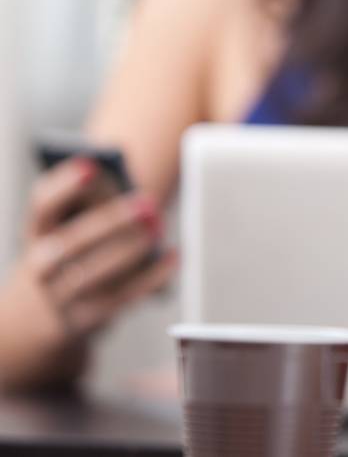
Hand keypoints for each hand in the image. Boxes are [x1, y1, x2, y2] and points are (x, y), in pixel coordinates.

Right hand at [4, 157, 176, 343]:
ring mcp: (60, 296)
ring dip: (130, 249)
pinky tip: (175, 256)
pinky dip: (151, 276)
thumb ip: (95, 207)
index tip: (91, 164)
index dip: (63, 185)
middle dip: (110, 221)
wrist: (36, 319)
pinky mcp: (85, 318)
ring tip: (158, 227)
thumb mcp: (68, 232)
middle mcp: (40, 266)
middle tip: (147, 203)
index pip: (42, 206)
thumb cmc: (68, 258)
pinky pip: (121, 297)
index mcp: (36, 234)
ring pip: (94, 273)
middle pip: (71, 242)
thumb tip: (139, 196)